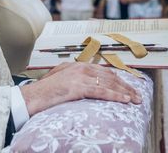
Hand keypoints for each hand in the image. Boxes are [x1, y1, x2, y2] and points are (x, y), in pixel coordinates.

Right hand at [21, 62, 140, 115]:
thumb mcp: (59, 81)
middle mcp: (80, 67)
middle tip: (138, 95)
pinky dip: (115, 96)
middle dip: (126, 86)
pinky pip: (101, 91)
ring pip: (109, 83)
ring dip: (125, 92)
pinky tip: (125, 101)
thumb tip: (85, 85)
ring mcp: (79, 76)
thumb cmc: (42, 93)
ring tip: (136, 100)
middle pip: (110, 76)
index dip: (119, 79)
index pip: (104, 71)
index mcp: (77, 65)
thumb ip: (73, 79)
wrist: (29, 97)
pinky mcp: (78, 87)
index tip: (129, 87)